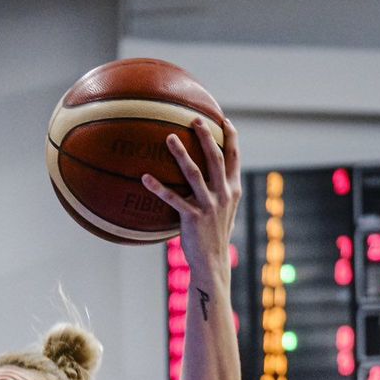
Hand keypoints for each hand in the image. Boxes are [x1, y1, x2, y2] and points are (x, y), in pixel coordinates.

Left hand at [142, 116, 241, 275]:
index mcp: (232, 190)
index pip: (234, 158)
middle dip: (206, 137)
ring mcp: (209, 205)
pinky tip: (144, 177)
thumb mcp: (224, 211)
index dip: (231, 138)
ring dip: (181, 154)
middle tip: (194, 119)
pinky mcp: (193, 217)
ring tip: (168, 138)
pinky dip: (158, 188)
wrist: (213, 261)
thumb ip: (220, 193)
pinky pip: (173, 199)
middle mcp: (223, 194)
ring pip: (194, 173)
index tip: (224, 120)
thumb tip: (210, 178)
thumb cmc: (215, 235)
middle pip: (215, 158)